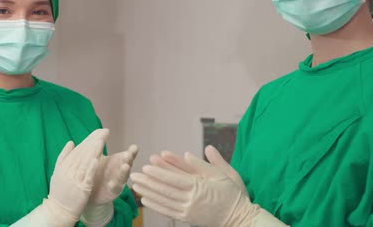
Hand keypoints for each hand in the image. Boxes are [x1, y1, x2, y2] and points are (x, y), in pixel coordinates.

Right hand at [46, 129, 108, 222]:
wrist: (58, 211)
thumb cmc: (59, 191)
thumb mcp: (58, 172)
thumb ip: (64, 156)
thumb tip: (71, 142)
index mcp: (64, 165)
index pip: (78, 149)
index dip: (89, 139)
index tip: (98, 132)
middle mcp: (68, 170)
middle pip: (83, 153)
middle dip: (94, 141)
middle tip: (105, 131)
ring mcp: (74, 179)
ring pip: (86, 162)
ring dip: (95, 150)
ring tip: (102, 139)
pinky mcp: (81, 189)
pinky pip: (87, 177)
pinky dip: (91, 168)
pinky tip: (98, 159)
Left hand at [89, 144, 138, 204]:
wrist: (90, 191)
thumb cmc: (96, 171)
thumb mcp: (98, 157)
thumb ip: (101, 145)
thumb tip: (104, 129)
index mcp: (119, 161)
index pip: (127, 155)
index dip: (132, 152)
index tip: (135, 147)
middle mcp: (121, 171)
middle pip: (128, 164)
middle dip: (129, 159)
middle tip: (130, 154)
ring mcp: (118, 182)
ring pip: (123, 176)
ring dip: (124, 171)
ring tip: (125, 166)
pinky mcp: (113, 192)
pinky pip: (114, 188)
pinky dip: (113, 185)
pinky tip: (111, 183)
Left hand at [131, 146, 259, 226]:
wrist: (240, 219)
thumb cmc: (232, 195)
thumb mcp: (223, 175)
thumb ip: (205, 164)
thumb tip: (188, 153)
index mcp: (199, 187)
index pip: (174, 179)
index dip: (158, 173)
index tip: (145, 167)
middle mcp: (191, 200)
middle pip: (165, 190)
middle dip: (148, 182)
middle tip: (133, 175)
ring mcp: (189, 211)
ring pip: (164, 201)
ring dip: (148, 193)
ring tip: (135, 187)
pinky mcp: (188, 219)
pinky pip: (168, 212)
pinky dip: (156, 206)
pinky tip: (146, 200)